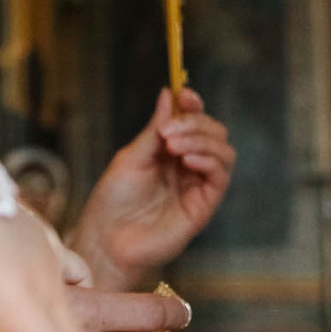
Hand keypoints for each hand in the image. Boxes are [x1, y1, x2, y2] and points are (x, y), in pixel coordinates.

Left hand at [72, 89, 234, 290]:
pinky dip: (209, 162)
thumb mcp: (133, 156)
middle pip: (215, 133)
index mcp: (172, 151)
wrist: (106, 238)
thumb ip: (155, 129)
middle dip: (196, 123)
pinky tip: (187, 160)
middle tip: (169, 131)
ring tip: (173, 146)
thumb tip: (169, 93)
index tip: (184, 93)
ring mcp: (198, 187)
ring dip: (202, 141)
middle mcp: (189, 167)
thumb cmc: (114, 199)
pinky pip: (220, 178)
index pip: (196, 121)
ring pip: (223, 152)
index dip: (194, 105)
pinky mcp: (203, 207)